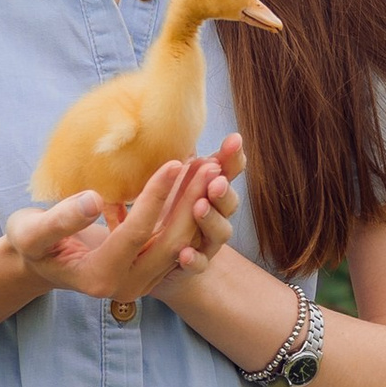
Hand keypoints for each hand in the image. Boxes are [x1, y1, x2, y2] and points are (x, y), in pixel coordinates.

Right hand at [4, 155, 218, 305]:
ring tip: (211, 165)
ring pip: (181, 243)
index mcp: (99, 277)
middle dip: (191, 201)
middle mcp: (127, 286)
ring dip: (198, 205)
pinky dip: (191, 212)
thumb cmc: (31, 242)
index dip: (155, 198)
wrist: (39, 261)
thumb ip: (61, 218)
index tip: (174, 163)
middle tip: (210, 163)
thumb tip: (95, 199)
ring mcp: (142, 283)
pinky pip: (179, 242)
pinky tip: (198, 180)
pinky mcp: (151, 273)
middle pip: (170, 242)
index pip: (136, 234)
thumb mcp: (32, 230)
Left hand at [172, 133, 244, 272]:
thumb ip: (172, 158)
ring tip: (199, 207)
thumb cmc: (162, 212)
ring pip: (220, 232)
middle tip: (214, 180)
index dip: (233, 157)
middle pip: (229, 202)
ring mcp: (207, 243)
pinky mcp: (194, 266)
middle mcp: (215, 215)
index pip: (227, 170)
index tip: (233, 140)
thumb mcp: (165, 181)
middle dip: (223, 189)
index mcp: (209, 190)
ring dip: (211, 219)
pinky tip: (185, 253)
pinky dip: (195, 259)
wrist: (152, 259)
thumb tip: (163, 120)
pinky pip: (200, 264)